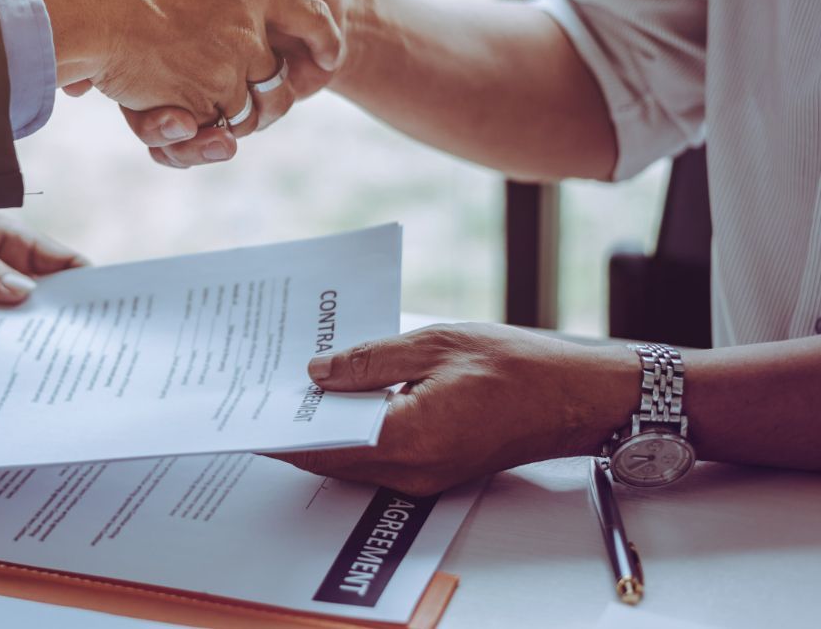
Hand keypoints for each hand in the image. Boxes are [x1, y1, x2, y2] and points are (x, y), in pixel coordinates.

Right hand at [19, 0, 341, 130]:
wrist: (75, 1)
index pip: (311, 13)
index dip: (320, 35)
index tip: (326, 55)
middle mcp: (249, 26)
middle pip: (280, 75)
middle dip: (268, 92)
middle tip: (251, 95)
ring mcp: (228, 67)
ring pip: (247, 110)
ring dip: (228, 118)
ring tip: (195, 112)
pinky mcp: (201, 103)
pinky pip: (210, 131)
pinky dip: (194, 137)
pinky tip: (172, 122)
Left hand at [265, 323, 637, 495]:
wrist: (574, 396)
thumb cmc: (516, 367)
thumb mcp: (433, 344)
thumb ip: (368, 361)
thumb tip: (317, 372)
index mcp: (408, 438)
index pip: (320, 445)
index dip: (279, 428)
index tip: (245, 408)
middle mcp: (412, 471)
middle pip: (329, 458)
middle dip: (294, 425)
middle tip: (264, 387)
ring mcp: (424, 476)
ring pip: (351, 461)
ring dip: (322, 429)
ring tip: (296, 385)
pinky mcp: (434, 469)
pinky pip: (377, 458)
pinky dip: (352, 432)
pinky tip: (342, 396)